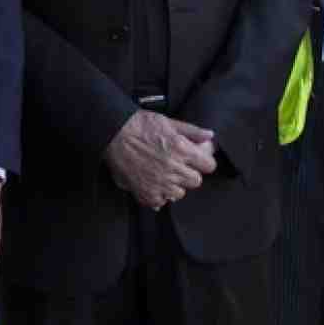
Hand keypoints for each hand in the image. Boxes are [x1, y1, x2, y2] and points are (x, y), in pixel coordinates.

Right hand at [102, 110, 216, 210]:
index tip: (197, 159)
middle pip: (196, 181)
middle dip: (190, 173)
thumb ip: (192, 131)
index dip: (204, 161)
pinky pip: (161, 202)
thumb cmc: (139, 125)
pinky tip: (152, 182)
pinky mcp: (146, 193)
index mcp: (182, 149)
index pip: (209, 166)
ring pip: (180, 193)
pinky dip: (158, 195)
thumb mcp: (168, 122)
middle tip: (178, 165)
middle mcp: (173, 169)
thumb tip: (210, 135)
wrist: (113, 134)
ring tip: (163, 174)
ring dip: (174, 185)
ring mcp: (160, 183)